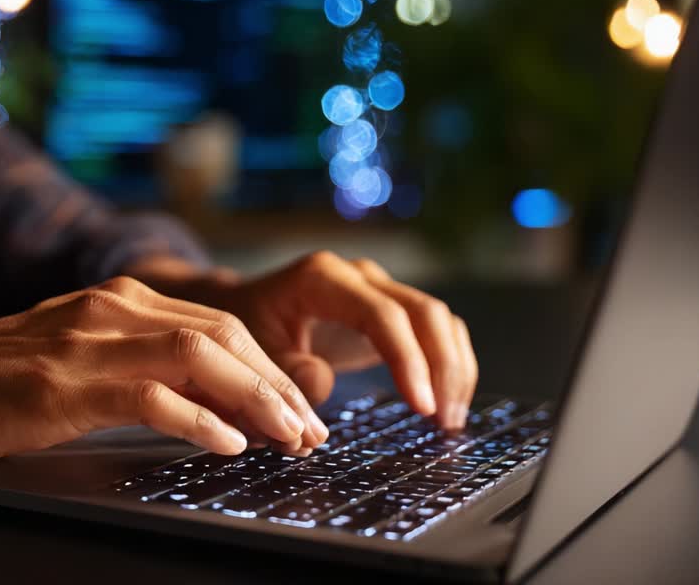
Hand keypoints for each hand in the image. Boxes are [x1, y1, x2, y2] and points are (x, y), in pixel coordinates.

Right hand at [0, 278, 330, 459]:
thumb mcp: (79, 358)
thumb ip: (140, 367)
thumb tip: (212, 402)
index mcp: (119, 300)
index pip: (218, 324)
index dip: (268, 366)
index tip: (298, 407)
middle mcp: (112, 309)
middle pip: (223, 335)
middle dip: (277, 384)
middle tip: (311, 430)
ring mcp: (89, 343)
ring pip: (199, 357)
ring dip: (255, 399)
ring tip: (289, 438)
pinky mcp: (67, 384)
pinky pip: (150, 397)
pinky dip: (198, 420)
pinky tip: (227, 444)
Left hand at [199, 252, 478, 429]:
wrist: (244, 309)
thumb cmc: (246, 330)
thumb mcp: (252, 351)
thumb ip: (284, 370)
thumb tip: (322, 384)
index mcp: (322, 278)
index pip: (381, 314)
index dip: (407, 360)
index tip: (422, 407)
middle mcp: (359, 276)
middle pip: (423, 312)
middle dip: (442, 367)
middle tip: (443, 421)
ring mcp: (379, 290)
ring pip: (439, 320)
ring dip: (453, 368)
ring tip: (448, 422)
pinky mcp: (392, 311)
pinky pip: (436, 331)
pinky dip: (449, 365)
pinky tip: (445, 404)